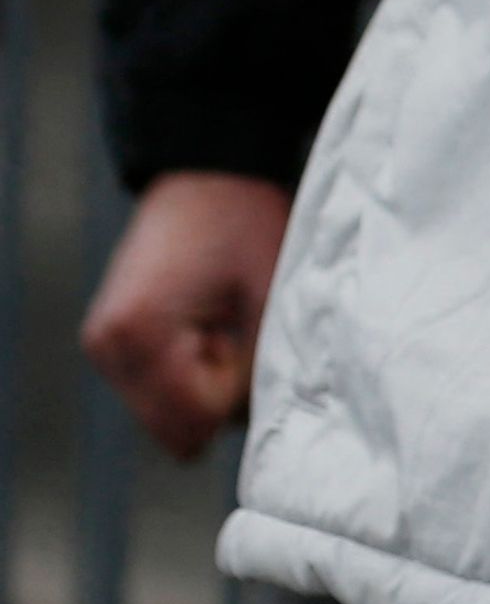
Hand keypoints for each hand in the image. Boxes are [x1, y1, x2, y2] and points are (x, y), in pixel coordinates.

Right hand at [80, 171, 291, 458]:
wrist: (208, 174)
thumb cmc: (246, 223)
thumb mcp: (270, 294)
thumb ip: (264, 367)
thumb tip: (260, 425)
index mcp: (139, 335)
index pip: (195, 421)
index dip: (238, 392)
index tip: (246, 337)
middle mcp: (107, 349)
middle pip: (175, 430)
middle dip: (219, 397)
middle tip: (235, 331)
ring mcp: (104, 349)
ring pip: (167, 415)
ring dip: (203, 385)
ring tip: (220, 323)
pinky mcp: (113, 344)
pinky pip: (159, 391)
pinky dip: (189, 373)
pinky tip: (205, 326)